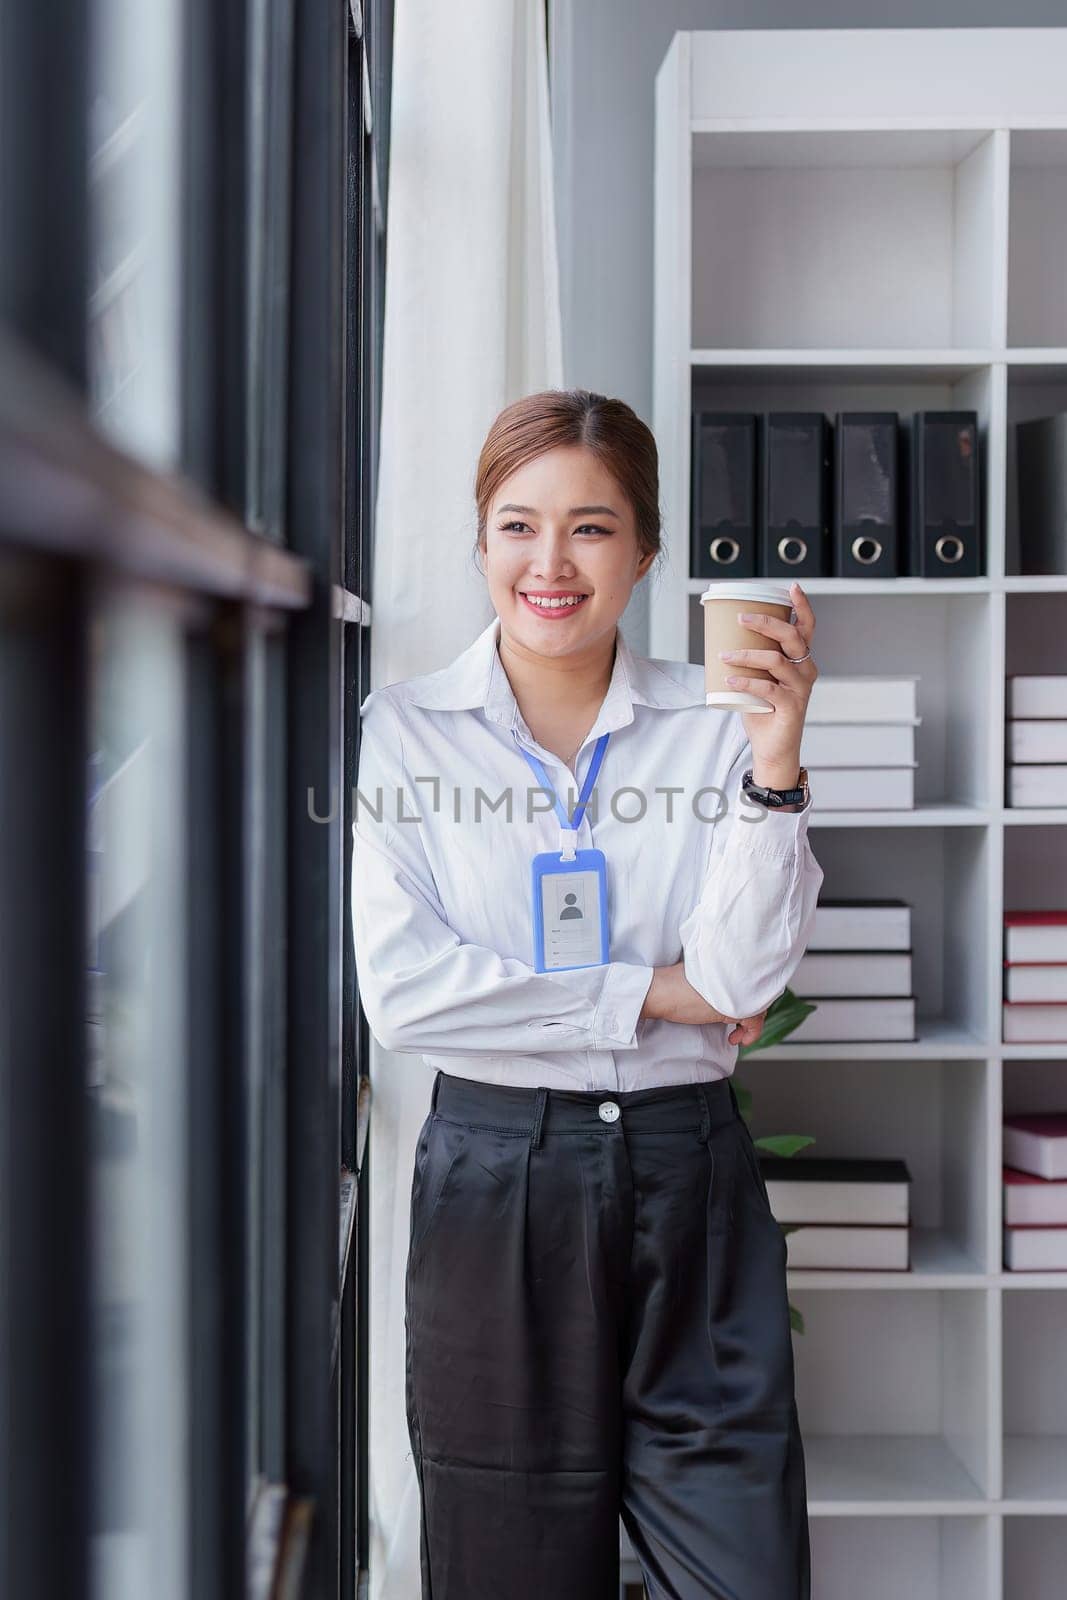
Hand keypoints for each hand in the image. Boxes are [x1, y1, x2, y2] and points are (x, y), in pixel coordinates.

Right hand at [640, 962, 767, 1045]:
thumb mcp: (701, 980)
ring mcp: (738, 991)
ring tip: (739, 1033)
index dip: (752, 996)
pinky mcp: (736, 1008)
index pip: (754, 979)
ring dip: (752, 1024)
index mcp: (729, 964)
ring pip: (759, 1007)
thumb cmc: (673, 986)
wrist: (662, 992)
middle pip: (760, 993)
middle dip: (754, 1011)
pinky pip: (755, 1022)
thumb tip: (727, 994)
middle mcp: (738, 976)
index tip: (743, 1008)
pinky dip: (751, 1034)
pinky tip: (740, 1039)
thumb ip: (718, 982)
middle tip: (741, 1025)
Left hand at [718, 579, 817, 787]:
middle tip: (742, 617)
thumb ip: (751, 659)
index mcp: (801, 660)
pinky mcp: (792, 706)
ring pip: (776, 660)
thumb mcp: (759, 677)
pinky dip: (746, 681)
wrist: (772, 747)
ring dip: (746, 654)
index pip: (807, 628)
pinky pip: (767, 688)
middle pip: (792, 637)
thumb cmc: (764, 710)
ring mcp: (801, 689)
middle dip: (766, 622)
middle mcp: (806, 670)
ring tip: (724, 655)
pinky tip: (729, 679)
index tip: (792, 588)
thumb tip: (722, 636)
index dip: (803, 606)